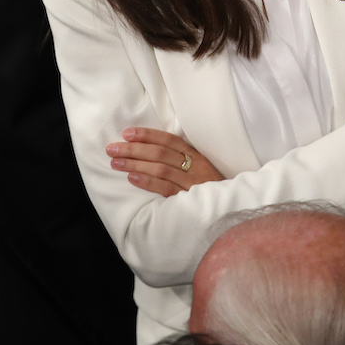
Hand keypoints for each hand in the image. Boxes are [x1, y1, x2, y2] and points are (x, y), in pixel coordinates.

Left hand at [107, 128, 223, 196]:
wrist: (231, 210)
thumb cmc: (209, 188)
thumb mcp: (200, 169)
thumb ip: (180, 160)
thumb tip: (148, 150)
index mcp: (196, 156)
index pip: (169, 140)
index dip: (147, 135)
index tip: (127, 133)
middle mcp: (195, 167)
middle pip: (160, 153)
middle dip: (134, 149)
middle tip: (112, 148)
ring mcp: (192, 183)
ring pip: (161, 169)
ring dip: (135, 164)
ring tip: (116, 163)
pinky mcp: (189, 201)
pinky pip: (165, 188)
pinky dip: (147, 182)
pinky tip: (132, 178)